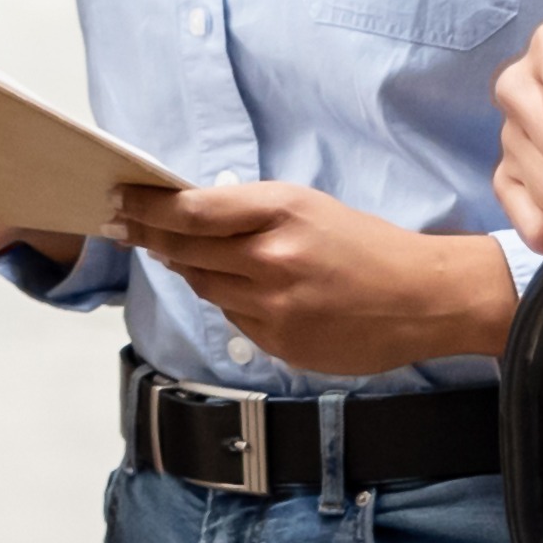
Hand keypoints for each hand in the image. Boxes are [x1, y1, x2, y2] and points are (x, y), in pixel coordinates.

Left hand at [109, 182, 516, 380]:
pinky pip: (231, 317)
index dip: (146, 207)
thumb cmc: (367, 246)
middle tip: (122, 225)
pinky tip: (236, 287)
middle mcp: (271, 258)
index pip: (190, 210)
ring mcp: (273, 305)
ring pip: (202, 285)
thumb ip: (249, 213)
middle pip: (184, 249)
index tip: (119, 200)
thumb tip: (187, 217)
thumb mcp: (309, 207)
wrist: (424, 298)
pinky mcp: (278, 342)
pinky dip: (226, 300)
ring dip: (186, 268)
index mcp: (281, 212)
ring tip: (175, 253)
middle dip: (148, 236)